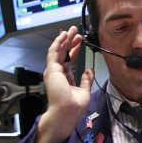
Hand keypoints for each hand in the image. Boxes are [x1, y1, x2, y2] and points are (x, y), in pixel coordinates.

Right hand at [36, 26, 93, 142]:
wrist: (67, 112)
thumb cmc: (74, 106)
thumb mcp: (84, 90)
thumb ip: (86, 80)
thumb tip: (89, 71)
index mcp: (65, 79)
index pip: (69, 60)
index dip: (74, 50)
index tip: (80, 41)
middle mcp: (58, 74)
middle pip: (64, 54)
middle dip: (70, 42)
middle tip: (76, 31)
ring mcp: (54, 72)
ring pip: (58, 51)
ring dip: (65, 40)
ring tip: (71, 30)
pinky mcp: (52, 70)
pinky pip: (54, 53)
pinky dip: (58, 43)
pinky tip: (63, 36)